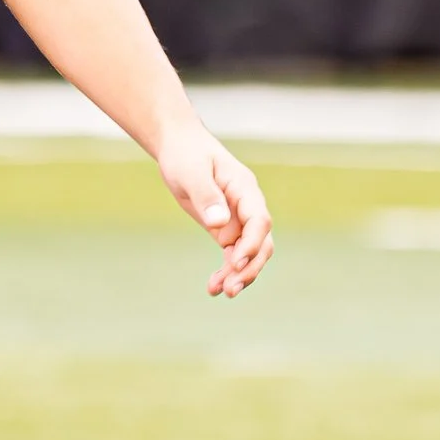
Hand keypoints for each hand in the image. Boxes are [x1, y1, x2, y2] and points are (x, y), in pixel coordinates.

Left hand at [156, 125, 273, 297]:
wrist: (178, 147)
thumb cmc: (185, 154)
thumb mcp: (191, 172)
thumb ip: (207, 195)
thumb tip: (220, 224)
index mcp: (244, 189)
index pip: (259, 221)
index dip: (253, 244)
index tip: (237, 262)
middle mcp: (247, 206)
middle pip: (261, 242)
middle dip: (249, 267)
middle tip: (230, 289)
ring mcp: (238, 219)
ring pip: (248, 253)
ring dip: (238, 274)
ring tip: (219, 292)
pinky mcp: (225, 228)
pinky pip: (232, 254)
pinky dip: (225, 270)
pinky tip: (212, 287)